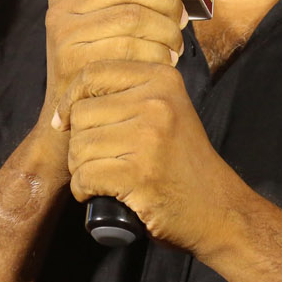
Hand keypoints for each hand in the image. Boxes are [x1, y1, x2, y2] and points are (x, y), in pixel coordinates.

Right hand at [42, 0, 188, 133]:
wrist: (70, 121)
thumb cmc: (98, 64)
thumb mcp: (96, 25)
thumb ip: (119, 0)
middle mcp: (59, 7)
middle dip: (165, 1)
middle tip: (183, 18)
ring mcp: (64, 33)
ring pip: (134, 18)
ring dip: (167, 32)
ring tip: (177, 44)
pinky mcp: (74, 61)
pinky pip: (131, 48)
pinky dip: (158, 54)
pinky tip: (165, 62)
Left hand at [59, 60, 244, 252]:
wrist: (217, 208)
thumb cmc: (182, 162)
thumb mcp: (166, 110)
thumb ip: (130, 93)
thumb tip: (70, 97)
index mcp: (161, 79)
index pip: (92, 73)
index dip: (69, 99)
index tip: (63, 120)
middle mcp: (156, 101)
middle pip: (81, 113)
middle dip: (78, 142)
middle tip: (98, 160)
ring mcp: (149, 137)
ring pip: (79, 147)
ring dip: (81, 169)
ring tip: (103, 177)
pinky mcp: (139, 174)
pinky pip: (85, 177)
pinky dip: (84, 190)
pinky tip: (100, 193)